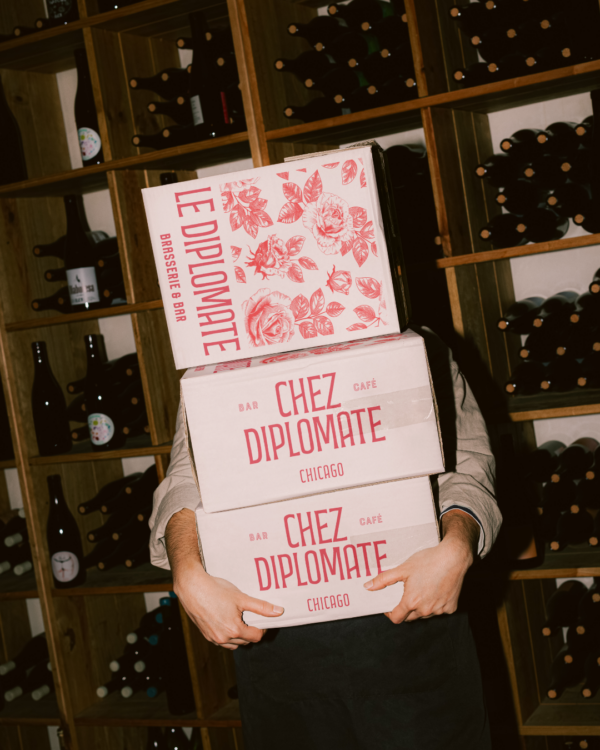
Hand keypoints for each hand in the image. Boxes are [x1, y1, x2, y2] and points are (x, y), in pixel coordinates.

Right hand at [175, 563, 283, 649]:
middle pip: (245, 641)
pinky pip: (221, 640)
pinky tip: (227, 620)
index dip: (263, 628)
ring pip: (233, 643)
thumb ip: (261, 607)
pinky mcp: (205, 634)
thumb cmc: (216, 591)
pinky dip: (228, 634)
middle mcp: (223, 638)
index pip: (256, 636)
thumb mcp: (241, 597)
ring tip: (239, 618)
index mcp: (234, 630)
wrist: (192, 588)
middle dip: (251, 630)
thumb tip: (278, 612)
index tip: (263, 619)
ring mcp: (213, 638)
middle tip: (252, 616)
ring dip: (240, 635)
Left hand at [363, 509, 477, 623]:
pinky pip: (439, 610)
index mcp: (411, 602)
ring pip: (425, 614)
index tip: (390, 606)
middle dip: (406, 608)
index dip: (390, 613)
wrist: (453, 557)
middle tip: (407, 593)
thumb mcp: (403, 568)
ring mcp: (439, 610)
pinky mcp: (451, 608)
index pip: (396, 618)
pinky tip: (436, 589)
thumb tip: (367, 587)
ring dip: (421, 607)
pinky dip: (436, 604)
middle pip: (410, 617)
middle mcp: (426, 610)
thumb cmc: (427, 561)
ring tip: (422, 589)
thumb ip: (384, 579)